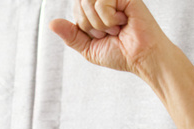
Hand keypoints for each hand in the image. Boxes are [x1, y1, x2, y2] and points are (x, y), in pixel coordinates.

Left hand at [49, 0, 166, 75]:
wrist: (141, 59)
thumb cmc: (121, 54)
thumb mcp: (88, 48)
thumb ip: (70, 35)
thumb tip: (51, 23)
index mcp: (96, 9)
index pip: (76, 7)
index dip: (83, 25)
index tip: (100, 35)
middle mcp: (105, 0)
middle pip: (79, 2)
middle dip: (89, 25)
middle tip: (108, 33)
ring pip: (88, 1)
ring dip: (99, 23)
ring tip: (115, 29)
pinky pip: (101, 2)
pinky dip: (108, 19)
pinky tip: (122, 22)